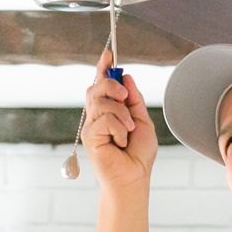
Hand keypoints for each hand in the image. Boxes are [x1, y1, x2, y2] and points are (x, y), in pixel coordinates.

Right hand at [82, 47, 158, 188]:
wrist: (134, 177)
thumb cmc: (137, 154)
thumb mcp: (142, 120)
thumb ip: (133, 99)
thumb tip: (126, 77)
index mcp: (108, 110)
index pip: (101, 83)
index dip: (103, 67)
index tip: (108, 54)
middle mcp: (96, 115)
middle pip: (96, 86)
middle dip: (112, 85)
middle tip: (125, 98)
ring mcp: (91, 125)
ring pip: (101, 101)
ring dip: (122, 114)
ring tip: (128, 131)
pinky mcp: (89, 136)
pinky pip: (105, 119)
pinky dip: (119, 129)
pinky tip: (120, 142)